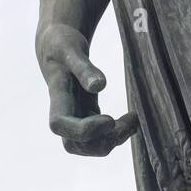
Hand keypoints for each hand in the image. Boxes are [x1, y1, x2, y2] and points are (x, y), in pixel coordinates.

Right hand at [37, 22, 137, 155]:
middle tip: (129, 122)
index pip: (59, 125)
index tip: (109, 120)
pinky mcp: (86, 116)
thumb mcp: (72, 49)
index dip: (83, 130)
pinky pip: (99, 136)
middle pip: (73, 145)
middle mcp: (63, 112)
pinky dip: (116, 134)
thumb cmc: (63, 44)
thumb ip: (84, 68)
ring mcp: (74, 117)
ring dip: (112, 141)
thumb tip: (100, 86)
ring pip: (88, 146)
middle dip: (101, 141)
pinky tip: (132, 120)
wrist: (56, 46)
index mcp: (56, 96)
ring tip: (134, 120)